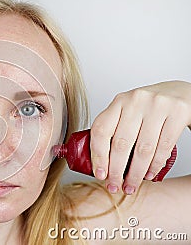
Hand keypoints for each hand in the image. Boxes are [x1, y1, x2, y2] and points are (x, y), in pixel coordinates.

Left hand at [90, 80, 190, 194]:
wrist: (182, 93)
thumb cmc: (150, 108)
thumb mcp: (129, 112)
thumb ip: (115, 129)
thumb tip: (100, 163)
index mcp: (119, 101)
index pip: (101, 130)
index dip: (98, 155)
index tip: (99, 174)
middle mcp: (136, 100)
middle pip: (120, 143)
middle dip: (115, 170)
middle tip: (114, 186)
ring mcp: (157, 105)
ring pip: (142, 149)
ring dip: (135, 173)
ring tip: (131, 186)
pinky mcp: (178, 112)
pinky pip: (164, 147)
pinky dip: (154, 165)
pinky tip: (148, 175)